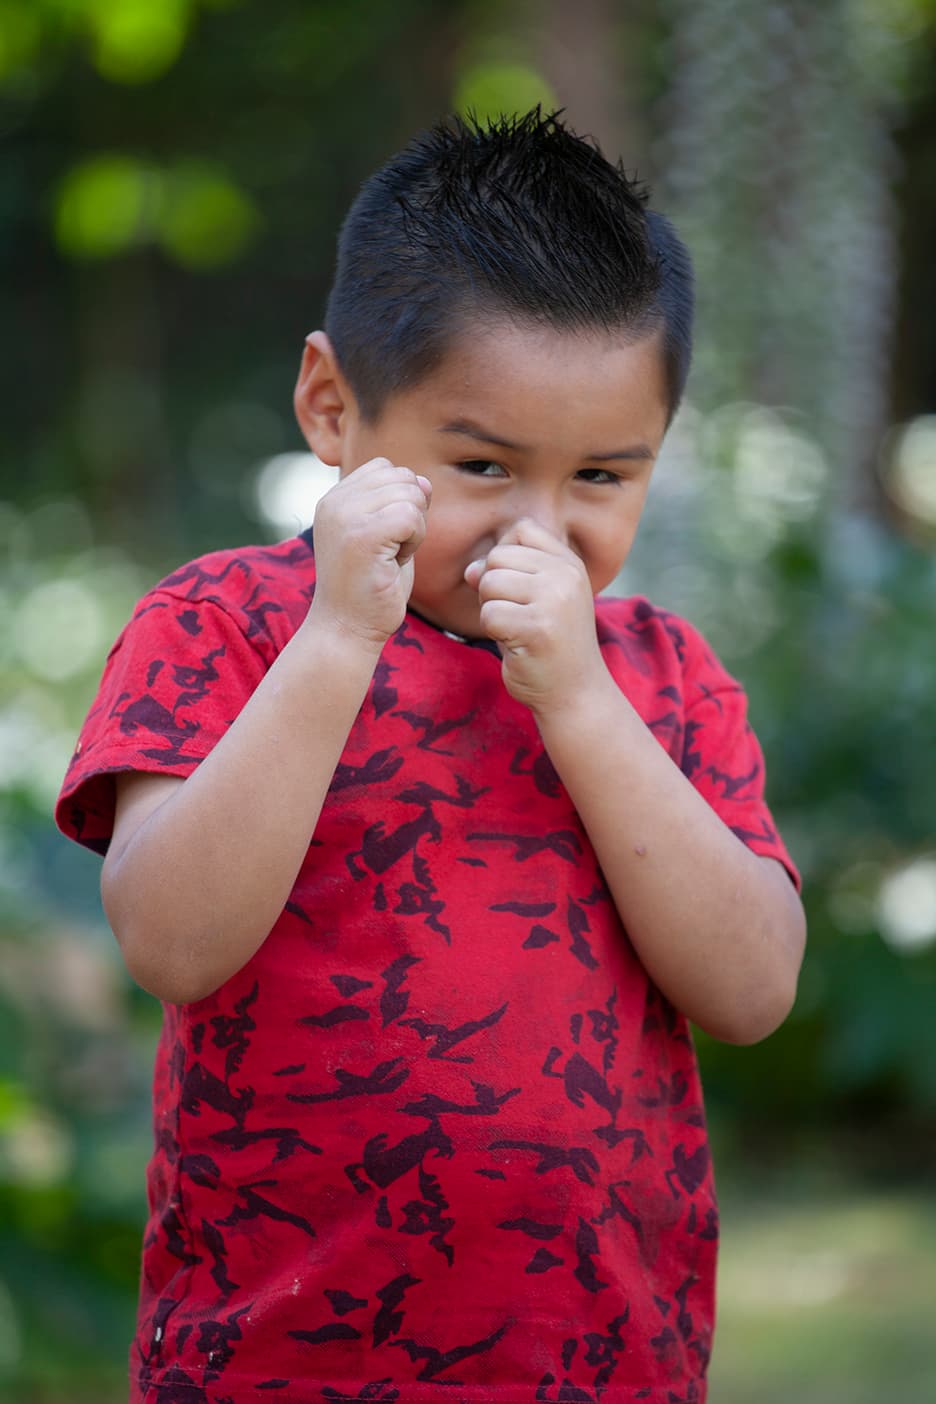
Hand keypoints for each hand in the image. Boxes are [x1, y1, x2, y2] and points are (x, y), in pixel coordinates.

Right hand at [307, 457, 430, 646]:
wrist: (347, 629)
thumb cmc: (370, 588)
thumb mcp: (387, 537)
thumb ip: (401, 504)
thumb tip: (424, 480)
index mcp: (335, 498)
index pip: (385, 468)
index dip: (401, 498)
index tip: (387, 535)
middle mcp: (335, 501)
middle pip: (402, 476)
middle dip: (411, 512)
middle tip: (392, 549)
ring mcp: (345, 516)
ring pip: (410, 494)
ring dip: (415, 528)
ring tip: (391, 556)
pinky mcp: (361, 535)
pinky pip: (411, 516)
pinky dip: (415, 540)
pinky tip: (396, 561)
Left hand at [464, 518, 608, 713]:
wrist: (576, 693)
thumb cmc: (551, 645)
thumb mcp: (541, 598)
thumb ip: (509, 574)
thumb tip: (471, 570)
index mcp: (570, 563)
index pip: (522, 530)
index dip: (505, 557)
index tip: (517, 588)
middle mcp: (566, 576)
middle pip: (498, 556)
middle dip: (493, 586)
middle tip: (516, 615)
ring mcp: (553, 600)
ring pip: (489, 583)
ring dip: (492, 610)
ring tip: (518, 630)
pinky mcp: (536, 627)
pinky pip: (489, 615)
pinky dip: (493, 632)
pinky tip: (516, 645)